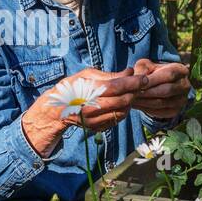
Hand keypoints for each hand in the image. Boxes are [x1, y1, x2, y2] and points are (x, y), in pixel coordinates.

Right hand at [20, 67, 150, 154]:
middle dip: (135, 92)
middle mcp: (91, 108)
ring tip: (132, 93)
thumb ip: (110, 75)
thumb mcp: (87, 75)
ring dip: (130, 102)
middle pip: (123, 101)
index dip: (133, 82)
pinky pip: (116, 119)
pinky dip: (123, 111)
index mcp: (88, 91)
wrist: (56, 111)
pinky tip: (122, 103)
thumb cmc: (72, 87)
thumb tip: (130, 72)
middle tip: (142, 84)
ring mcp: (94, 121)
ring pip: (122, 112)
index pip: (117, 87)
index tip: (144, 78)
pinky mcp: (97, 128)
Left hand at [128, 58, 190, 121]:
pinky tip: (137, 106)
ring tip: (131, 100)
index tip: (138, 84)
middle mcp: (185, 85)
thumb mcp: (146, 65)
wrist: (159, 85)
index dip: (153, 80)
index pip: (168, 75)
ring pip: (162, 103)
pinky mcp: (176, 111)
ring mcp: (182, 99)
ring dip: (145, 102)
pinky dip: (147, 110)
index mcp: (180, 70)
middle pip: (166, 91)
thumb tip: (138, 77)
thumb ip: (142, 69)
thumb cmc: (151, 72)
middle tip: (132, 94)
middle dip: (147, 93)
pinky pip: (161, 112)